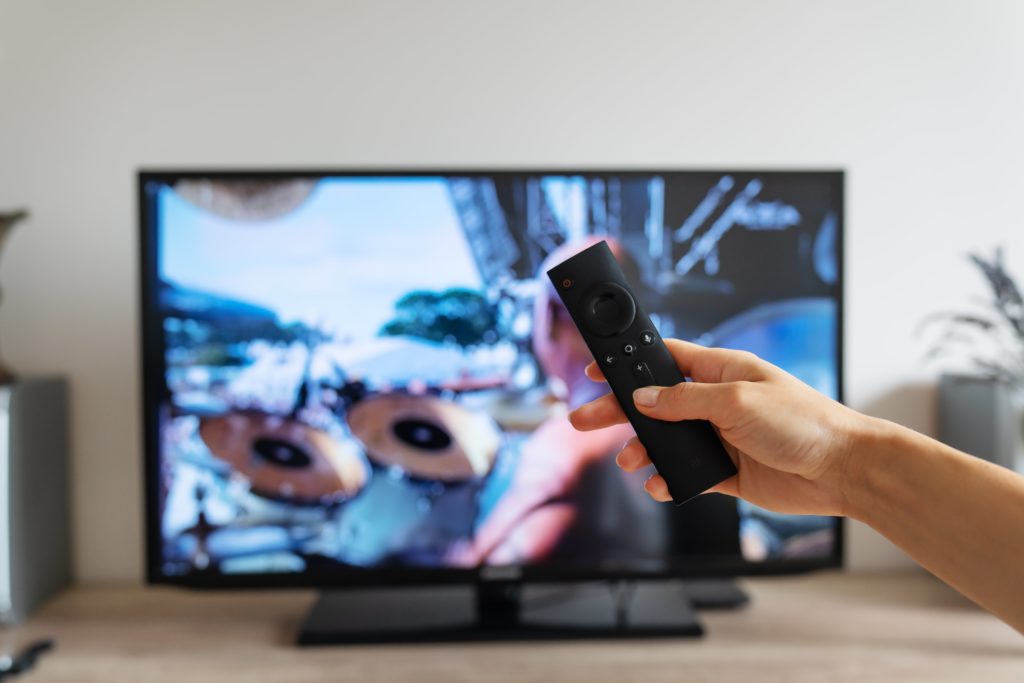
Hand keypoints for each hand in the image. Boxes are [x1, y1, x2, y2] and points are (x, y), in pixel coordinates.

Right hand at [568, 339, 869, 515]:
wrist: (843, 470)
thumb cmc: (804, 421)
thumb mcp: (737, 401)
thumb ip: (685, 401)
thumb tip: (644, 400)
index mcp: (720, 371)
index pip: (664, 359)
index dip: (629, 362)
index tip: (596, 368)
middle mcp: (716, 402)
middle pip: (654, 402)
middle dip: (617, 410)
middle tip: (583, 419)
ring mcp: (720, 436)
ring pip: (665, 441)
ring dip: (642, 450)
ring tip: (628, 461)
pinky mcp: (726, 470)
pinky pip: (686, 474)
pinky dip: (668, 480)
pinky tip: (660, 484)